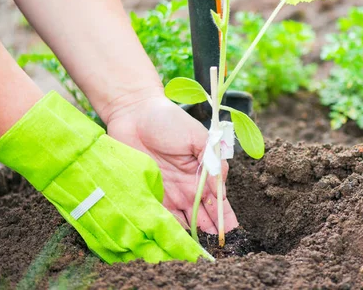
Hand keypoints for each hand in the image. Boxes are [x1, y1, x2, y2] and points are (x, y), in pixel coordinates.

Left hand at [0, 91, 210, 262]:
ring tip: (199, 248)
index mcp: (203, 171)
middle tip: (218, 244)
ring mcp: (168, 192)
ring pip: (184, 219)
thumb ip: (212, 160)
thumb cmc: (168, 120)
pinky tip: (176, 240)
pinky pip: (160, 216)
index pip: (217, 196)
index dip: (224, 213)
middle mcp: (188, 186)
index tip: (230, 229)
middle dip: (211, 228)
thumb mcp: (197, 136)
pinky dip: (168, 228)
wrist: (133, 114)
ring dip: (191, 233)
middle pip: (203, 212)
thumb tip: (222, 184)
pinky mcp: (148, 194)